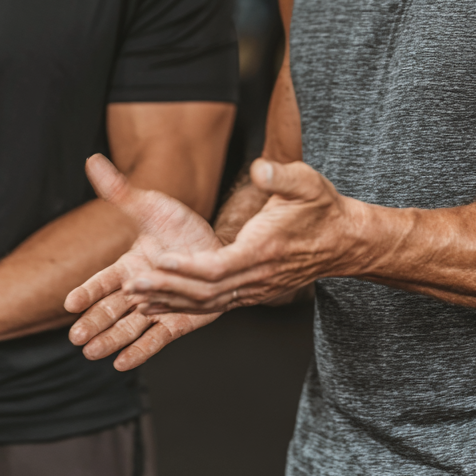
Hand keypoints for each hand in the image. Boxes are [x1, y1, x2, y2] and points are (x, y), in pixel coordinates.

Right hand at [64, 154, 223, 368]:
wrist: (217, 250)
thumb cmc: (180, 228)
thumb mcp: (151, 207)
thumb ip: (120, 191)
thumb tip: (93, 160)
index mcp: (128, 265)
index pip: (102, 280)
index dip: (87, 291)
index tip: (70, 302)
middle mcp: (138, 290)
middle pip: (110, 309)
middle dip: (93, 322)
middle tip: (76, 337)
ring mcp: (156, 308)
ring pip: (128, 326)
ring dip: (110, 340)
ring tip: (93, 353)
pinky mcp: (176, 322)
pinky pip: (156, 339)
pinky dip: (139, 351)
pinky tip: (122, 363)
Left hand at [124, 158, 360, 312]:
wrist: (343, 241)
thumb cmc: (322, 208)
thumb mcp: (307, 183)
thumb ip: (281, 176)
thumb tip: (259, 169)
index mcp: (265, 251)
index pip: (219, 267)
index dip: (187, 267)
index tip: (159, 261)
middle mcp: (257, 277)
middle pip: (206, 292)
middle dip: (167, 289)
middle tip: (132, 285)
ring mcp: (254, 289)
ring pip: (207, 303)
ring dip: (170, 301)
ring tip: (135, 297)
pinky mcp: (251, 292)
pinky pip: (213, 305)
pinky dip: (184, 306)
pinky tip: (160, 304)